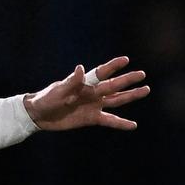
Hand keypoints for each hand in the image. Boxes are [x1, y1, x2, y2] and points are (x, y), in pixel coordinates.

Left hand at [24, 56, 148, 131]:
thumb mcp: (58, 91)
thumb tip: (80, 68)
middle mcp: (93, 93)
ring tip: (146, 90)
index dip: (112, 66)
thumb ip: (71, 81)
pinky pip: (110, 120)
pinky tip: (133, 125)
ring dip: (131, 96)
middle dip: (128, 80)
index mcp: (85, 83)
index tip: (125, 60)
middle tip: (142, 74)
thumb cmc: (46, 99)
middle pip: (114, 85)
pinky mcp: (92, 118)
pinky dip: (121, 123)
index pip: (101, 73)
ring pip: (117, 100)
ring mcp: (94, 105)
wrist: (39, 115)